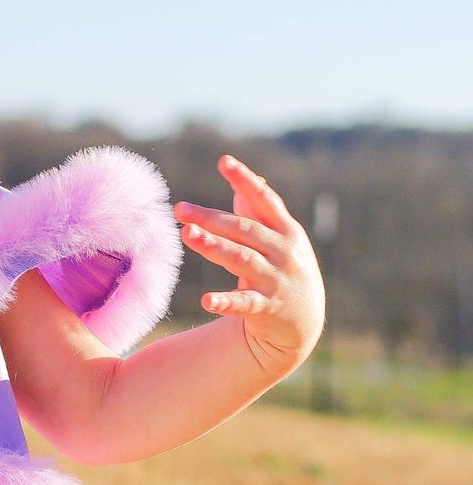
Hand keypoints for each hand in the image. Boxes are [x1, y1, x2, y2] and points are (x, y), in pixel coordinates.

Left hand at [174, 156, 325, 375]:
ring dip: (214, 247)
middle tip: (181, 209)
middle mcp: (283, 252)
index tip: (224, 162)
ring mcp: (275, 280)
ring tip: (188, 235)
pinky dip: (225, 301)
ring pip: (241, 260)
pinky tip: (206, 300)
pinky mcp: (266, 308)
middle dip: (212, 218)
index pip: (265, 200)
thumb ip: (262, 211)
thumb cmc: (284, 270)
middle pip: (244, 230)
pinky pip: (244, 303)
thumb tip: (249, 179)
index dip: (246, 181)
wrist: (303, 322)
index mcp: (286, 231)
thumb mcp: (282, 239)